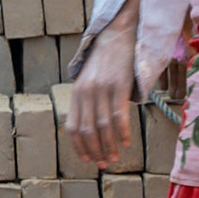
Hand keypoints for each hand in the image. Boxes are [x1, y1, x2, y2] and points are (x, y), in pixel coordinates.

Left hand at [67, 0, 139, 167]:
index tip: (88, 159)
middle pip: (87, 130)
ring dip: (108, 146)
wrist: (119, 33)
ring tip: (115, 158)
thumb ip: (89, 99)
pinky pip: (118, 115)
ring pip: (102, 126)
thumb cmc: (107, 60)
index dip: (79, 146)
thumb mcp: (90, 79)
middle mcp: (85, 92)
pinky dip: (121, 132)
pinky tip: (125, 143)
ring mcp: (101, 89)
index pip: (73, 126)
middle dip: (95, 150)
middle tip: (104, 164)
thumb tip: (92, 125)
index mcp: (76, 93)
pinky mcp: (118, 85)